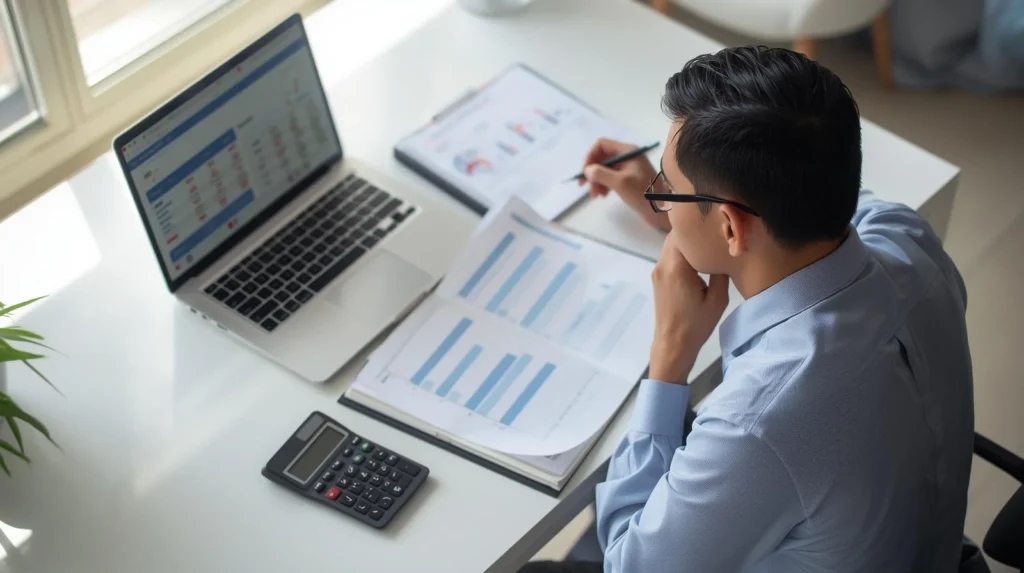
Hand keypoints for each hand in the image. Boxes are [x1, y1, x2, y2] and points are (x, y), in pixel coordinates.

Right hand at [579, 139, 669, 230]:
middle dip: (592, 171)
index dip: (590, 156)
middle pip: (602, 157)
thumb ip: (602, 174)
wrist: (663, 210)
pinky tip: (602, 195)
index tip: (584, 172)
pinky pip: (610, 178)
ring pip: (604, 169)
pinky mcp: (627, 179)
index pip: (602, 145)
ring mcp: (627, 168)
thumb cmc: (644, 194)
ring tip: (595, 195)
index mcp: (627, 151)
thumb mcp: (621, 183)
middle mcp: (627, 156)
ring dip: (596, 180)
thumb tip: (587, 170)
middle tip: (585, 187)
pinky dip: (603, 185)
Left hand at [648, 238, 729, 383]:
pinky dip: (681, 252)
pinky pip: (669, 256)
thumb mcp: (718, 299)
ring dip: (686, 242)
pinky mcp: (658, 278)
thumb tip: (723, 252)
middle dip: (692, 231)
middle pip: (675, 236)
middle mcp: (663, 265)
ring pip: (671, 245)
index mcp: (677, 268)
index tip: (714, 223)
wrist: (673, 343)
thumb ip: (720, 272)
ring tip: (707, 243)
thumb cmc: (696, 324)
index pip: (683, 233)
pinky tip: (697, 256)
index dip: (697, 225)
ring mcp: (658, 271)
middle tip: (713, 231)